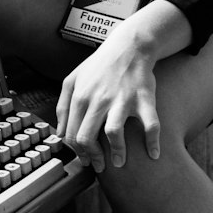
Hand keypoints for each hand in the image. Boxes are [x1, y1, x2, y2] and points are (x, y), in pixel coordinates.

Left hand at [56, 38, 160, 171]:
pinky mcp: (144, 98)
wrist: (129, 46)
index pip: (72, 134)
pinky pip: (150, 124)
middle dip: (92, 157)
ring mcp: (122, 99)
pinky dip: (153, 142)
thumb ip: (62, 107)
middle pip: (87, 137)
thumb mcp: (72, 80)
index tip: (85, 159)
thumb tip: (59, 135)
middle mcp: (99, 99)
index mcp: (80, 97)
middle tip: (99, 165)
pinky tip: (153, 154)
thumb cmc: (99, 66)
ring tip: (120, 163)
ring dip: (117, 153)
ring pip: (114, 133)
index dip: (77, 152)